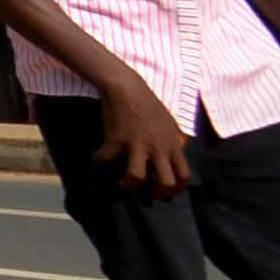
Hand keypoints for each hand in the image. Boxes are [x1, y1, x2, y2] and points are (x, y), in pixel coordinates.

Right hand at [92, 74, 191, 194]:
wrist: (127, 87)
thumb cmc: (148, 103)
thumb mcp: (170, 121)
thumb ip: (177, 137)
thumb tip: (183, 147)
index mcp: (172, 145)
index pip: (184, 175)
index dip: (177, 189)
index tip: (166, 191)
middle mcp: (158, 148)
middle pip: (165, 182)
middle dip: (155, 193)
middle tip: (145, 192)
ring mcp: (137, 144)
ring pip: (136, 177)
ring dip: (126, 184)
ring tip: (119, 182)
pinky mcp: (116, 139)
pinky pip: (105, 159)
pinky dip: (97, 162)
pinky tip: (94, 159)